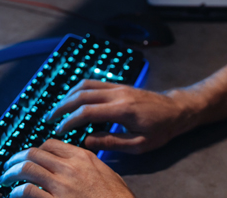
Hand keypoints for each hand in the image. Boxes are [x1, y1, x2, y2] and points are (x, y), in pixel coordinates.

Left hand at [0, 138, 134, 197]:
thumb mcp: (109, 176)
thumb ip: (91, 166)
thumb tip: (78, 163)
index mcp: (84, 158)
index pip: (51, 144)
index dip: (36, 149)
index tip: (29, 156)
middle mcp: (71, 167)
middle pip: (35, 153)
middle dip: (17, 158)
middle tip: (9, 166)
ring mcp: (62, 185)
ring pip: (27, 168)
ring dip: (11, 173)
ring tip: (4, 179)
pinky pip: (27, 191)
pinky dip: (16, 191)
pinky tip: (13, 194)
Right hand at [47, 80, 199, 153]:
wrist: (177, 109)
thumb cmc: (161, 129)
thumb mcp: (139, 144)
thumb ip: (112, 142)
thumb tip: (87, 141)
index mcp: (122, 109)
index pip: (87, 112)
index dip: (69, 121)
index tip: (59, 131)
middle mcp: (117, 93)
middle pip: (81, 94)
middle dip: (62, 106)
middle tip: (50, 119)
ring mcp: (118, 86)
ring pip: (85, 85)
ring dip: (68, 96)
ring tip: (57, 109)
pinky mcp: (119, 85)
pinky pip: (94, 83)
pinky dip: (78, 90)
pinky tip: (72, 100)